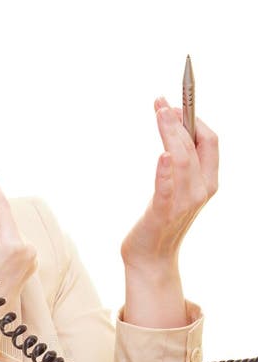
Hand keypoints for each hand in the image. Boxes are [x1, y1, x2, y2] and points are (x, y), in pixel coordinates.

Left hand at [120, 98, 218, 327]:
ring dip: (170, 134)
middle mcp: (201, 191)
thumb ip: (180, 162)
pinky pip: (166, 189)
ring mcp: (183, 203)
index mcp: (208, 182)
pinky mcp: (162, 214)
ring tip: (160, 114)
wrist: (150, 258)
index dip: (195, 119)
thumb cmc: (161, 219)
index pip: (210, 141)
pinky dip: (165, 171)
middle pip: (195, 146)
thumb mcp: (178, 188)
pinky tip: (163, 155)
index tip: (176, 104)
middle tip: (162, 102)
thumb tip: (172, 127)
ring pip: (182, 160)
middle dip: (179, 121)